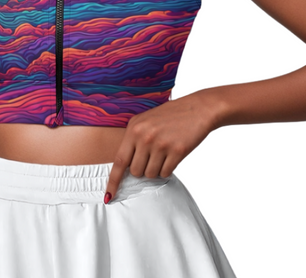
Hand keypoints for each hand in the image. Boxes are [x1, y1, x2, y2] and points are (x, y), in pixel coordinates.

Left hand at [103, 90, 219, 203]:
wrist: (197, 109)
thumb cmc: (170, 116)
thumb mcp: (145, 120)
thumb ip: (133, 139)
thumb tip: (125, 167)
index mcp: (134, 128)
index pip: (120, 160)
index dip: (113, 181)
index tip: (108, 196)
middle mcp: (145, 137)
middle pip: (135, 171)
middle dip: (142, 169)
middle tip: (152, 156)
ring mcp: (161, 144)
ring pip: (150, 174)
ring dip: (156, 170)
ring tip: (163, 153)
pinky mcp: (177, 151)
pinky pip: (165, 173)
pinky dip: (167, 169)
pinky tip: (172, 155)